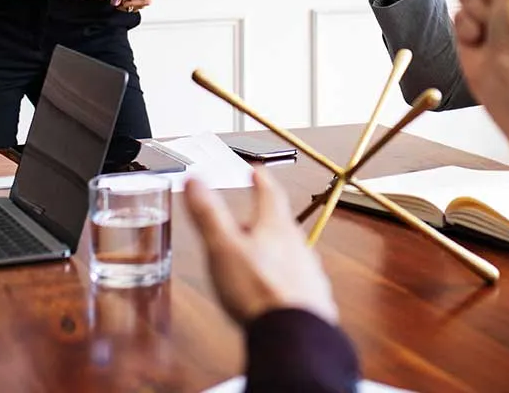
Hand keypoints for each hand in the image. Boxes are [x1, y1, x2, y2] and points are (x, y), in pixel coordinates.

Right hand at [184, 170, 337, 325]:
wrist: (295, 336)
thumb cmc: (259, 292)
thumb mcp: (223, 248)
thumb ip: (209, 215)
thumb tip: (195, 182)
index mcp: (276, 228)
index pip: (270, 195)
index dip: (262, 181)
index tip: (258, 172)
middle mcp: (298, 246)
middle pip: (282, 225)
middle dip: (265, 220)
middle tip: (251, 218)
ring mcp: (308, 274)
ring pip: (292, 254)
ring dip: (276, 252)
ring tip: (260, 258)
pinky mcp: (313, 301)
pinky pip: (298, 283)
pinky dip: (284, 281)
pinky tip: (276, 293)